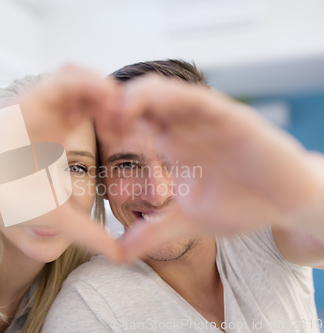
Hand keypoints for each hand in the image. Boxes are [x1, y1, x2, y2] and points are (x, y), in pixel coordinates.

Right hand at [0, 65, 122, 259]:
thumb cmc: (9, 203)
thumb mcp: (62, 216)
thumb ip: (91, 233)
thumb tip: (121, 257)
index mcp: (57, 134)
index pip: (92, 108)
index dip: (115, 114)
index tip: (128, 132)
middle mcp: (48, 116)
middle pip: (88, 88)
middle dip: (113, 97)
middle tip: (128, 117)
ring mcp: (37, 105)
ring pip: (76, 75)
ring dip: (102, 85)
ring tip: (118, 107)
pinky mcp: (26, 100)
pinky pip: (61, 79)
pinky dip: (87, 82)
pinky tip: (104, 98)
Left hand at [99, 75, 322, 258]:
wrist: (287, 204)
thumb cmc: (241, 204)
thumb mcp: (188, 222)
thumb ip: (154, 233)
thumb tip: (118, 254)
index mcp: (172, 143)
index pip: (133, 119)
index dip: (108, 121)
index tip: (89, 135)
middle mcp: (185, 127)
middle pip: (141, 98)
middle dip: (114, 103)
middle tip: (98, 121)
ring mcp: (206, 120)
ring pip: (164, 90)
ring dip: (137, 96)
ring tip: (118, 113)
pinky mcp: (232, 118)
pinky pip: (198, 99)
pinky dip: (173, 98)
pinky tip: (155, 106)